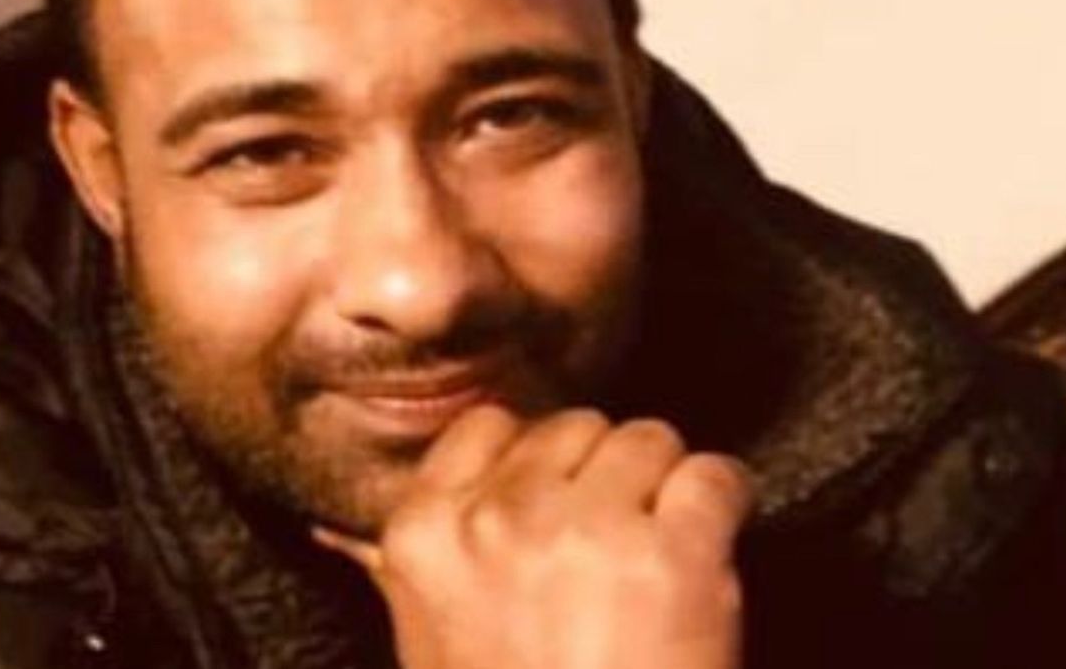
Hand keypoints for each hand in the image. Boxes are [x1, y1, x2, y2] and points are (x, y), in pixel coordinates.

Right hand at [314, 404, 752, 668]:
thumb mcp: (423, 640)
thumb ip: (401, 567)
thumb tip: (338, 532)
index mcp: (426, 533)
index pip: (488, 426)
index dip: (536, 460)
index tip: (557, 493)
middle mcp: (499, 517)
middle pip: (574, 428)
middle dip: (601, 473)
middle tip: (612, 541)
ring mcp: (586, 529)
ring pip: (648, 438)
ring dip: (665, 486)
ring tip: (660, 553)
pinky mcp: (673, 553)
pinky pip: (715, 475)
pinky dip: (726, 501)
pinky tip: (712, 544)